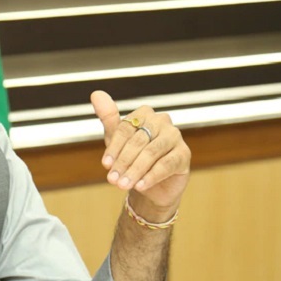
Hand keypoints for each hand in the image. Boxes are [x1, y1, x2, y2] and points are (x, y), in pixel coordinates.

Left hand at [91, 91, 190, 215]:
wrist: (151, 186)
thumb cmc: (132, 158)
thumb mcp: (117, 140)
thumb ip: (109, 118)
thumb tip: (96, 94)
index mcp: (144, 114)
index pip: (126, 128)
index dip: (114, 147)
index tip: (105, 164)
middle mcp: (162, 121)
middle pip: (138, 140)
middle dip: (123, 162)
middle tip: (112, 179)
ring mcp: (175, 136)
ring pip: (151, 153)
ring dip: (135, 170)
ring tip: (123, 185)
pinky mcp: (184, 154)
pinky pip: (166, 164)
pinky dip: (151, 176)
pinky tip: (140, 186)